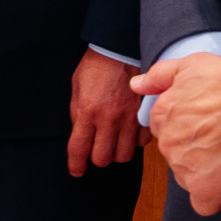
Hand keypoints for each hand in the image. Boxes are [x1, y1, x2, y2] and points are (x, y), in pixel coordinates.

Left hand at [67, 49, 151, 175]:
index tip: (77, 170)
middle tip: (97, 148)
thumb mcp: (76, 88)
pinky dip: (135, 142)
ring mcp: (129, 118)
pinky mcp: (144, 114)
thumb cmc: (96, 67)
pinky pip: (142, 142)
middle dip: (97, 157)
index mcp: (88, 111)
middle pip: (103, 158)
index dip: (76, 165)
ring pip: (124, 155)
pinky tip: (129, 133)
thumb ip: (77, 115)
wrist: (120, 49)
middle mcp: (109, 118)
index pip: (79, 149)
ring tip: (114, 142)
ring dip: (117, 152)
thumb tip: (80, 137)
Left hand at [130, 53, 220, 214]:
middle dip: (194, 150)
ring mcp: (184, 169)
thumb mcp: (192, 66)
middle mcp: (168, 144)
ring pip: (189, 178)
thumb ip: (160, 76)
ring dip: (205, 172)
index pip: (165, 129)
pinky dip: (216, 196)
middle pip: (176, 154)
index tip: (206, 124)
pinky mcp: (205, 191)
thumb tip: (136, 85)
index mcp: (162, 115)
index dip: (187, 127)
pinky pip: (204, 203)